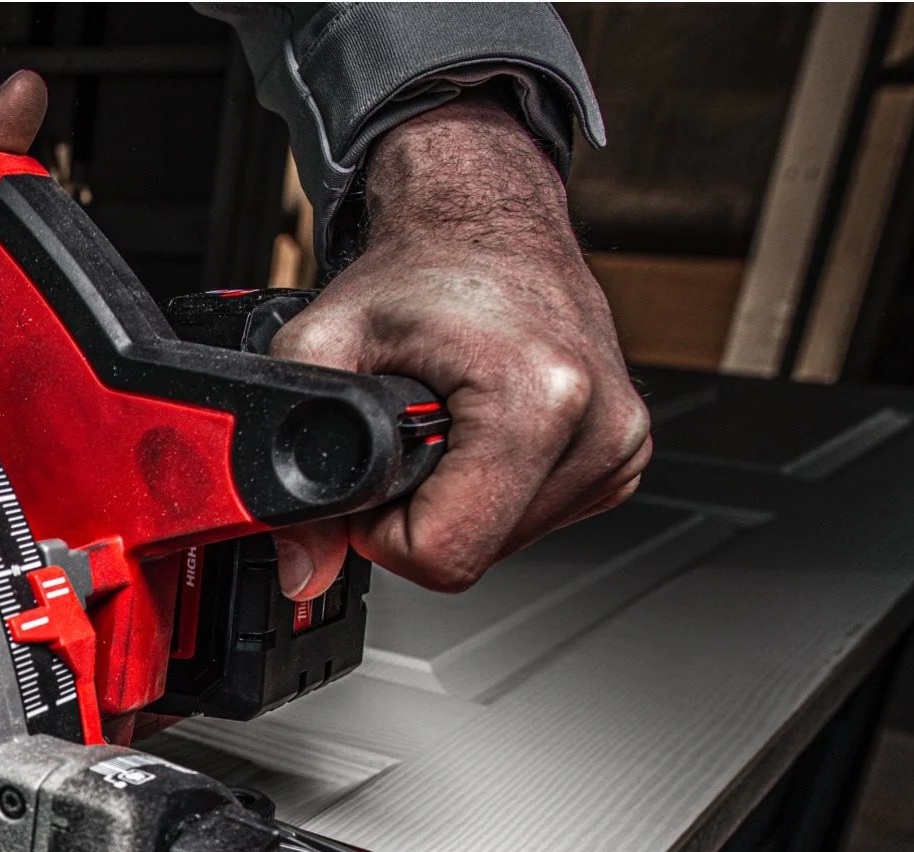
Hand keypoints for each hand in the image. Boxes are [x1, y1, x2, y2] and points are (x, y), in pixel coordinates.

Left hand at [267, 99, 649, 597]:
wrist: (483, 218)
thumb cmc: (418, 270)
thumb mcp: (319, 349)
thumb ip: (290, 463)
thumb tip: (304, 570)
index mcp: (538, 399)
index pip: (447, 554)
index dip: (386, 533)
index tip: (375, 476)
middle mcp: (598, 425)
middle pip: (475, 552)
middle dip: (421, 514)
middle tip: (407, 440)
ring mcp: (619, 442)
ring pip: (505, 543)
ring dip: (458, 502)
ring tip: (448, 424)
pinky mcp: (623, 452)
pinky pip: (536, 518)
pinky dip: (495, 492)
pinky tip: (483, 431)